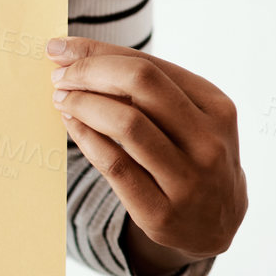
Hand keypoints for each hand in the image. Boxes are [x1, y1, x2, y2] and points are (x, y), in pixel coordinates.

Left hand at [47, 37, 247, 265]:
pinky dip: (86, 138)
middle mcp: (208, 141)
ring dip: (83, 104)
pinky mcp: (162, 212)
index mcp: (217, 107)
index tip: (61, 48)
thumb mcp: (191, 119)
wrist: (215, 227)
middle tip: (58, 76)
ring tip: (61, 99)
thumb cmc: (192, 158)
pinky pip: (115, 165)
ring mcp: (188, 179)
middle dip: (88, 72)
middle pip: (140, 83)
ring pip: (126, 124)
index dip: (98, 52)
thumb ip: (149, 90)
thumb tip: (78, 55)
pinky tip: (71, 125)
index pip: (149, 65)